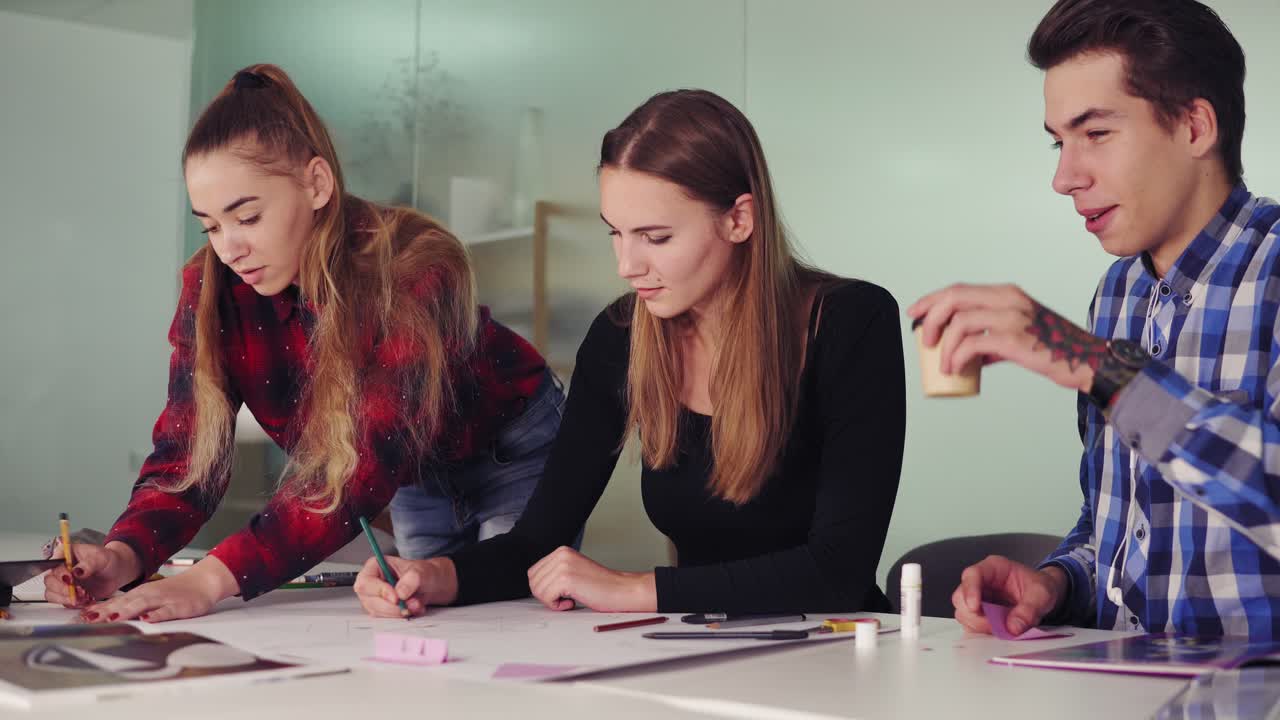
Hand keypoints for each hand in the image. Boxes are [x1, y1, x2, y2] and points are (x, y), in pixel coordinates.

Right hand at [43, 541, 141, 608]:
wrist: (116, 572)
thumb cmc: (107, 560)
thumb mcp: (101, 557)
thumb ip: (89, 563)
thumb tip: (77, 570)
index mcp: (65, 554)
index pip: (53, 563)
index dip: (59, 573)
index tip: (70, 578)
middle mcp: (60, 568)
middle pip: (49, 581)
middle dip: (63, 589)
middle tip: (80, 591)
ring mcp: (62, 583)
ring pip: (52, 594)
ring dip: (66, 598)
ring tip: (84, 597)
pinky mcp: (67, 594)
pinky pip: (62, 602)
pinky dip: (73, 604)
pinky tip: (85, 600)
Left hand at [79, 556, 237, 622]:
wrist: (203, 581)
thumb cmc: (176, 591)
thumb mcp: (150, 596)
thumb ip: (130, 606)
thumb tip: (105, 615)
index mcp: (140, 594)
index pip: (114, 602)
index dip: (96, 610)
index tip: (78, 619)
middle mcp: (148, 595)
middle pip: (123, 604)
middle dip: (105, 613)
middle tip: (87, 621)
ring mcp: (164, 600)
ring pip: (142, 605)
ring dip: (126, 611)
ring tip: (111, 619)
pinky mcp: (180, 606)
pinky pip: (167, 611)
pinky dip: (157, 615)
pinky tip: (147, 619)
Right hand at [353, 555, 456, 617]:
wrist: (431, 585)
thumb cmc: (423, 573)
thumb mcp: (421, 572)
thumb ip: (411, 580)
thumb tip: (400, 593)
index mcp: (375, 567)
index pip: (366, 582)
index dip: (379, 591)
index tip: (396, 598)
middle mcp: (372, 583)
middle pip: (370, 601)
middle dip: (392, 607)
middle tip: (409, 605)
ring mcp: (375, 598)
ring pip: (378, 613)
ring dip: (398, 612)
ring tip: (416, 604)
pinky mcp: (382, 611)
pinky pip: (386, 619)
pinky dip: (401, 616)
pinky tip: (413, 609)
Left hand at [526, 546, 655, 612]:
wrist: (621, 590)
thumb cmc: (601, 586)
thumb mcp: (574, 572)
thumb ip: (556, 573)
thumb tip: (535, 584)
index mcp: (561, 551)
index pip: (534, 572)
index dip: (544, 588)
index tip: (560, 593)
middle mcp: (561, 555)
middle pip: (533, 581)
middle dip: (546, 595)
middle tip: (565, 598)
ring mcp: (563, 565)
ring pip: (538, 590)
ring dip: (552, 601)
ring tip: (571, 599)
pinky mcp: (565, 578)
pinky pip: (546, 598)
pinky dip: (557, 606)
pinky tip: (572, 602)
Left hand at [908, 283, 1105, 392]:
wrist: (1086, 361)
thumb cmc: (1053, 349)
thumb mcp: (1021, 332)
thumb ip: (995, 337)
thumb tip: (971, 354)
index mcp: (1008, 293)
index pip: (959, 289)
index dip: (932, 300)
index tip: (914, 313)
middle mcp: (1009, 299)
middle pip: (954, 298)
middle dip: (930, 318)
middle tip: (923, 340)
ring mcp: (1012, 317)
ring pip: (959, 322)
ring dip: (943, 346)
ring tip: (943, 364)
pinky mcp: (1014, 339)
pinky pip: (972, 344)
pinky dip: (957, 357)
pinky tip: (955, 369)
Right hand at [951, 555, 1067, 635]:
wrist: (1044, 595)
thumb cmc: (1041, 587)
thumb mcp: (1042, 595)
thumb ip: (1029, 610)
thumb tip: (1012, 627)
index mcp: (993, 568)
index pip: (972, 575)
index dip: (970, 591)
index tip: (975, 608)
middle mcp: (981, 582)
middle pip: (961, 597)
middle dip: (974, 615)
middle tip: (994, 625)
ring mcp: (978, 599)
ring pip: (963, 613)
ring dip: (978, 625)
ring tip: (1000, 630)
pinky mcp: (980, 615)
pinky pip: (972, 625)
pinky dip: (982, 632)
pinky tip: (997, 633)